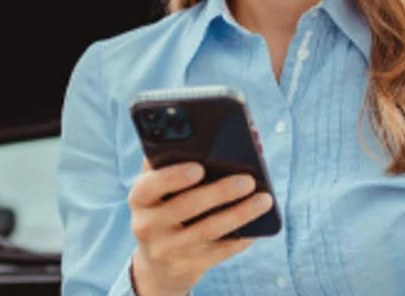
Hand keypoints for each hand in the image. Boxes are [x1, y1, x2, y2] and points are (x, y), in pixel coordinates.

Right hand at [127, 159, 274, 295]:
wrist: (159, 260)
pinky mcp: (187, 266)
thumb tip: (210, 138)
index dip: (173, 177)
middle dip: (220, 192)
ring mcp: (167, 249)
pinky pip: (218, 253)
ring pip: (208, 230)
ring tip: (264, 199)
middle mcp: (148, 225)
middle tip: (248, 180)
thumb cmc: (167, 205)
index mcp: (139, 198)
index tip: (199, 167)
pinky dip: (240, 238)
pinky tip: (257, 226)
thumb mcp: (159, 186)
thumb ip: (172, 159)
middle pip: (186, 206)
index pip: (150, 185)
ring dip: (240, 214)